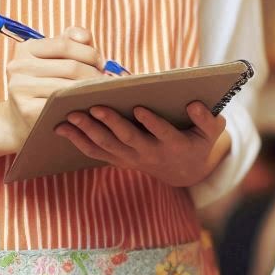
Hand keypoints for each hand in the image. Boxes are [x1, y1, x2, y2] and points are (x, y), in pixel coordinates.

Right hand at [2, 26, 104, 148]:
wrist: (20, 118)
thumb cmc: (46, 82)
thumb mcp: (55, 58)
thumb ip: (72, 41)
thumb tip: (85, 37)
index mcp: (26, 49)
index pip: (66, 44)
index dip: (90, 53)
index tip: (101, 63)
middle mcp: (18, 66)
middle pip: (71, 67)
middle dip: (95, 74)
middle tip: (106, 82)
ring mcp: (20, 89)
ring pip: (69, 87)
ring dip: (91, 90)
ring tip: (102, 92)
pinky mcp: (27, 110)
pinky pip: (62, 105)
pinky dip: (80, 104)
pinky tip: (89, 105)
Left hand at [55, 100, 230, 187]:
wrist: (184, 171)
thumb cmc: (198, 141)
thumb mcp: (212, 132)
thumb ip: (207, 118)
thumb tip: (194, 103)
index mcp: (175, 144)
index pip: (163, 133)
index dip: (152, 123)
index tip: (140, 108)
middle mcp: (151, 154)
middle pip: (128, 139)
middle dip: (111, 124)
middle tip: (95, 108)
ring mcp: (133, 158)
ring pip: (107, 146)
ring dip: (88, 131)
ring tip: (71, 116)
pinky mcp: (119, 159)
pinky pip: (96, 152)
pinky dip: (79, 141)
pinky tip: (62, 129)